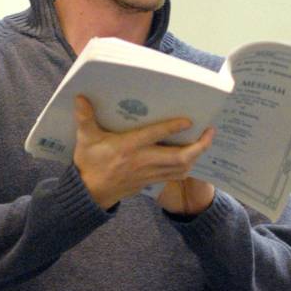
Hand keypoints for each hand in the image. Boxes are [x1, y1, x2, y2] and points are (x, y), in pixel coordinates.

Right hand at [73, 96, 215, 209]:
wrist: (89, 193)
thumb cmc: (89, 163)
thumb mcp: (85, 139)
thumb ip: (84, 118)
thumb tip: (80, 97)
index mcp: (128, 148)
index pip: (154, 136)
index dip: (173, 128)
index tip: (189, 121)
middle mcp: (142, 161)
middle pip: (179, 158)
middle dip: (198, 146)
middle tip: (210, 132)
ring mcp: (149, 174)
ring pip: (181, 169)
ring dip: (196, 156)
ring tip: (205, 142)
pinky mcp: (150, 182)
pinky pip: (175, 176)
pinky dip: (186, 167)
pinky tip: (192, 157)